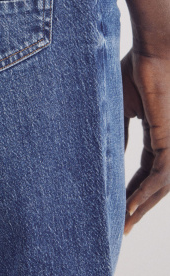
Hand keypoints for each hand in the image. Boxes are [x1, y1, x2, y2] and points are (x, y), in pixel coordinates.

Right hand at [121, 47, 169, 234]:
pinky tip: (129, 207)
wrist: (156, 49)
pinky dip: (143, 193)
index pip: (146, 168)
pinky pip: (158, 175)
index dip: (133, 187)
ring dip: (141, 205)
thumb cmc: (136, 68)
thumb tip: (112, 154)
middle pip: (155, 182)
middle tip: (122, 226)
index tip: (118, 205)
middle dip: (139, 205)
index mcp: (157, 132)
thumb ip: (119, 130)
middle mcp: (168, 141)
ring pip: (159, 185)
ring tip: (123, 223)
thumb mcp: (123, 105)